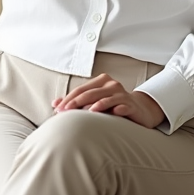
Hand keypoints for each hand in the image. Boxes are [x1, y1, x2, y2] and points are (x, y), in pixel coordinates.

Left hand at [52, 73, 166, 128]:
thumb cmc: (112, 106)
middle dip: (76, 102)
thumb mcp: (94, 102)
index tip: (58, 109)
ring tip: (84, 111)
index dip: (69, 98)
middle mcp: (111, 84)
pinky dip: (116, 108)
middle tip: (64, 111)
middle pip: (90, 93)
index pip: (81, 89)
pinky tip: (111, 113)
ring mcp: (122, 94)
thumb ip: (76, 102)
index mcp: (101, 81)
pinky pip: (122, 105)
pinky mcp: (131, 104)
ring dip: (94, 105)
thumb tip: (55, 103)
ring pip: (105, 98)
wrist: (139, 110)